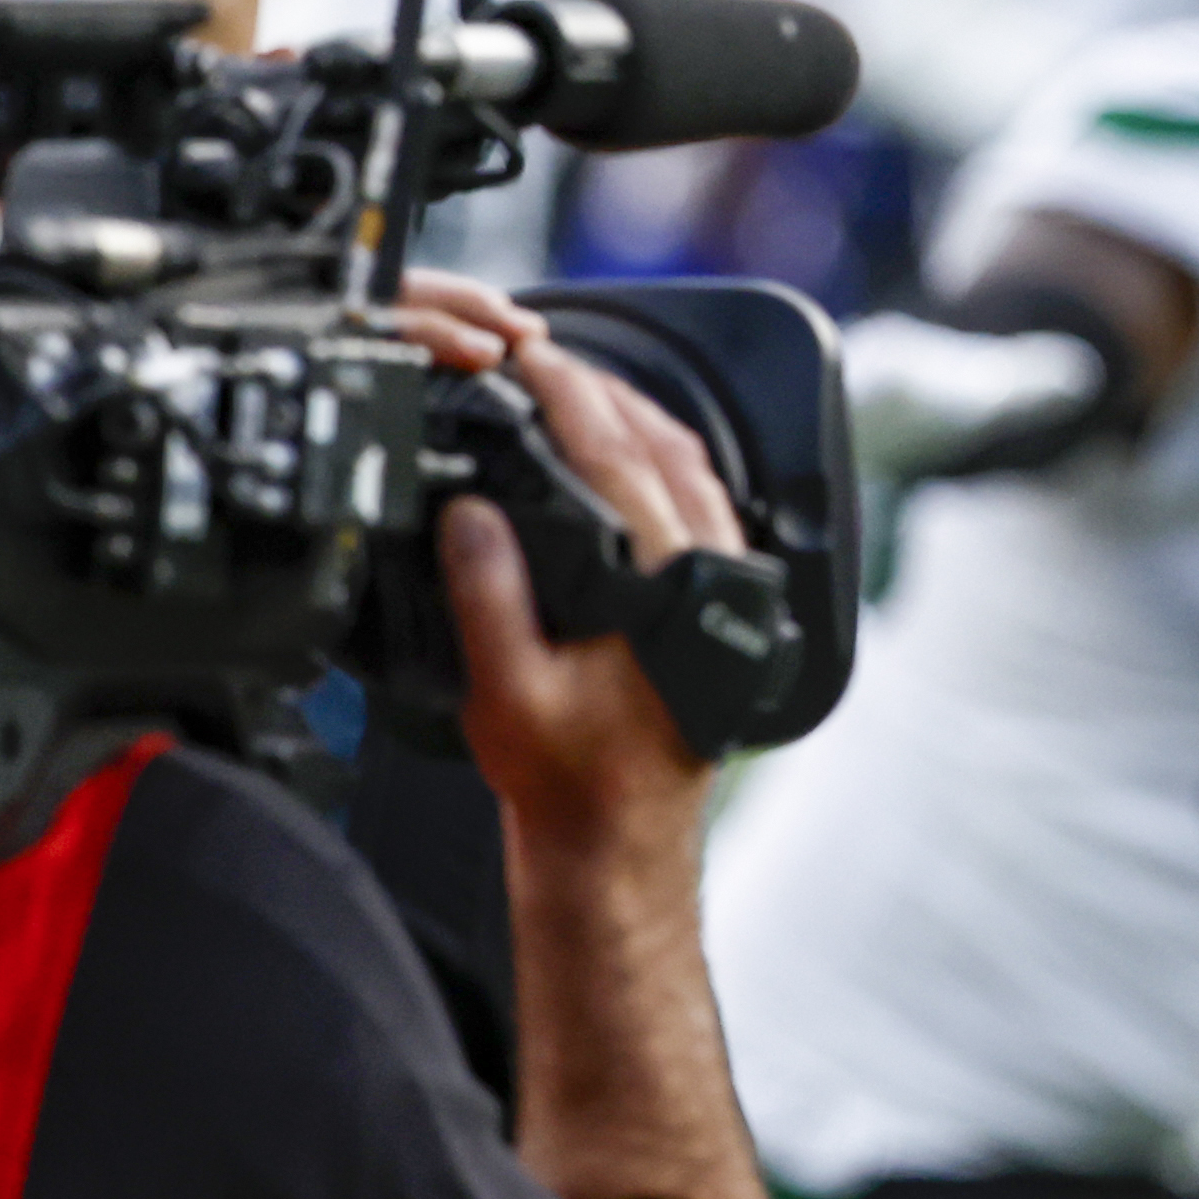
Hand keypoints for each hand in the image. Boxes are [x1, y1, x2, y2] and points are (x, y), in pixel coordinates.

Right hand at [407, 282, 745, 861]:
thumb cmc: (572, 781)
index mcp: (667, 583)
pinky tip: (626, 457)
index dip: (570, 395)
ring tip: (578, 388)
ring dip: (637, 420)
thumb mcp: (506, 689)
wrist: (619, 843)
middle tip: (546, 355)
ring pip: (692, 470)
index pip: (618, 456)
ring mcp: (725, 587)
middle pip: (665, 446)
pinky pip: (699, 504)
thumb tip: (473, 513)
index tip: (531, 355)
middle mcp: (709, 575)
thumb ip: (489, 594)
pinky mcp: (721, 605)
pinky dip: (661, 462)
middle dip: (604, 391)